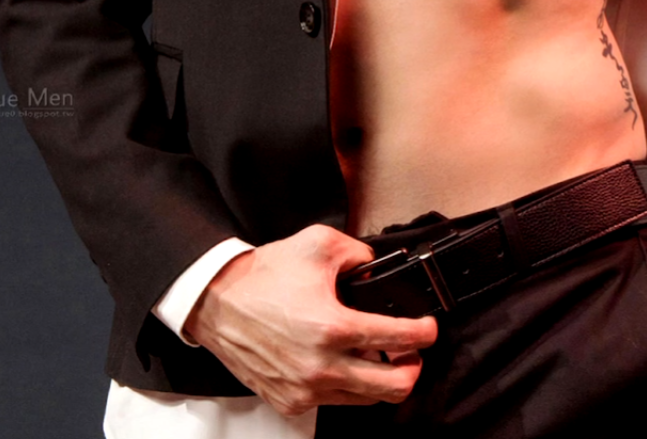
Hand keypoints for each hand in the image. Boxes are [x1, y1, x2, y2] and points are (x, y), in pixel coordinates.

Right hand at [183, 224, 438, 416]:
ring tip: (381, 358)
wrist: (217, 302)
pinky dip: (349, 387)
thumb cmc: (263, 276)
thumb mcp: (319, 243)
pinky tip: (346, 364)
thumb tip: (377, 266)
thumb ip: (358, 252)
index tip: (428, 328)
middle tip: (411, 351)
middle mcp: (322, 366)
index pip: (398, 339)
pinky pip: (335, 403)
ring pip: (366, 400)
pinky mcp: (291, 401)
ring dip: (381, 380)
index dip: (424, 333)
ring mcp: (306, 389)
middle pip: (393, 387)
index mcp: (333, 327)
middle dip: (412, 368)